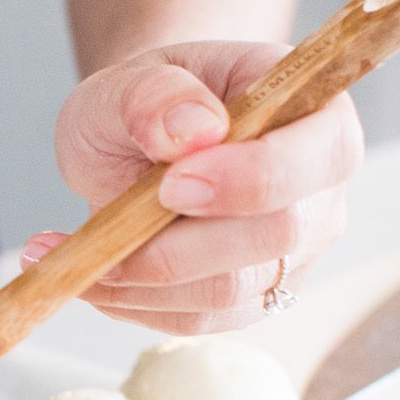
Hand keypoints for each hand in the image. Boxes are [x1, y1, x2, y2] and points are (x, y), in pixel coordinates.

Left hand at [31, 43, 362, 334]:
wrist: (140, 140)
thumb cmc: (147, 105)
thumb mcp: (128, 81)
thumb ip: (156, 94)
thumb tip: (192, 128)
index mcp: (315, 111)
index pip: (321, 156)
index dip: (252, 178)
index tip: (172, 182)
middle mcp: (320, 187)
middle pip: (279, 234)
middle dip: (184, 239)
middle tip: (110, 222)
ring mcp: (295, 249)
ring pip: (231, 289)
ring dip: (144, 277)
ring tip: (78, 250)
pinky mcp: (254, 296)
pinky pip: (200, 319)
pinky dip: (136, 303)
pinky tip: (95, 275)